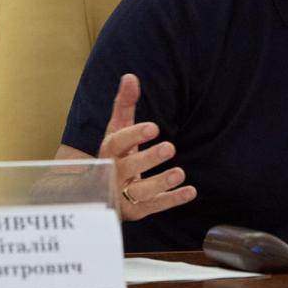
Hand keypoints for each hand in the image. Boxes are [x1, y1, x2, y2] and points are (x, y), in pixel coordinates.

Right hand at [99, 73, 196, 220]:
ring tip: (180, 173)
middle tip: (170, 147)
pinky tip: (190, 191)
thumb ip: (124, 105)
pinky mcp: (135, 210)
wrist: (97, 191)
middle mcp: (113, 174)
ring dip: (160, 183)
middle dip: (149, 159)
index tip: (154, 127)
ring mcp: (123, 194)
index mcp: (108, 151)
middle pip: (129, 167)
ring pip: (140, 192)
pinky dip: (172, 200)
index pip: (118, 142)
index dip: (134, 135)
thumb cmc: (115, 153)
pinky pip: (154, 206)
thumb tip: (130, 77)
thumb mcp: (117, 129)